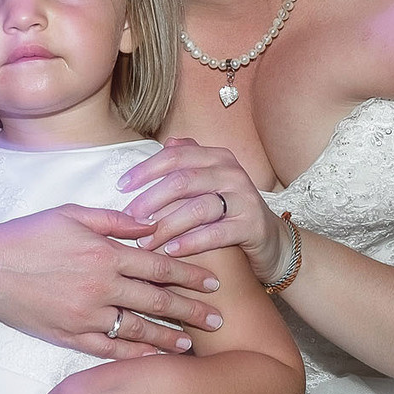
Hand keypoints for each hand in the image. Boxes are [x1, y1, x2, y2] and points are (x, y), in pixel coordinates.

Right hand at [0, 204, 224, 359]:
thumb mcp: (71, 215)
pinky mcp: (70, 336)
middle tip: (219, 319)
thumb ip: (114, 220)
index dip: (189, 275)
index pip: (158, 265)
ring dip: (168, 337)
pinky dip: (134, 353)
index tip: (213, 283)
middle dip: (192, 311)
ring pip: (138, 330)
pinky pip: (109, 349)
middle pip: (157, 301)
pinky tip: (151, 357)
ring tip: (191, 343)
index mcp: (104, 253)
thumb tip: (150, 223)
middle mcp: (101, 287)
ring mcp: (86, 316)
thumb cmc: (27, 236)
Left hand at [120, 139, 280, 282]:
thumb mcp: (211, 184)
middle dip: (151, 200)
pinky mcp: (252, 224)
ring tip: (145, 241)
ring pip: (198, 207)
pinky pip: (216, 232)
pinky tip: (171, 251)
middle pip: (183, 181)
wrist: (272, 242)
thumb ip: (190, 163)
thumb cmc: (230, 213)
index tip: (121, 187)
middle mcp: (231, 172)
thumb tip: (167, 143)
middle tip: (129, 218)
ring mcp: (244, 197)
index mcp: (217, 157)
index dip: (145, 170)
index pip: (174, 156)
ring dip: (166, 225)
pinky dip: (190, 242)